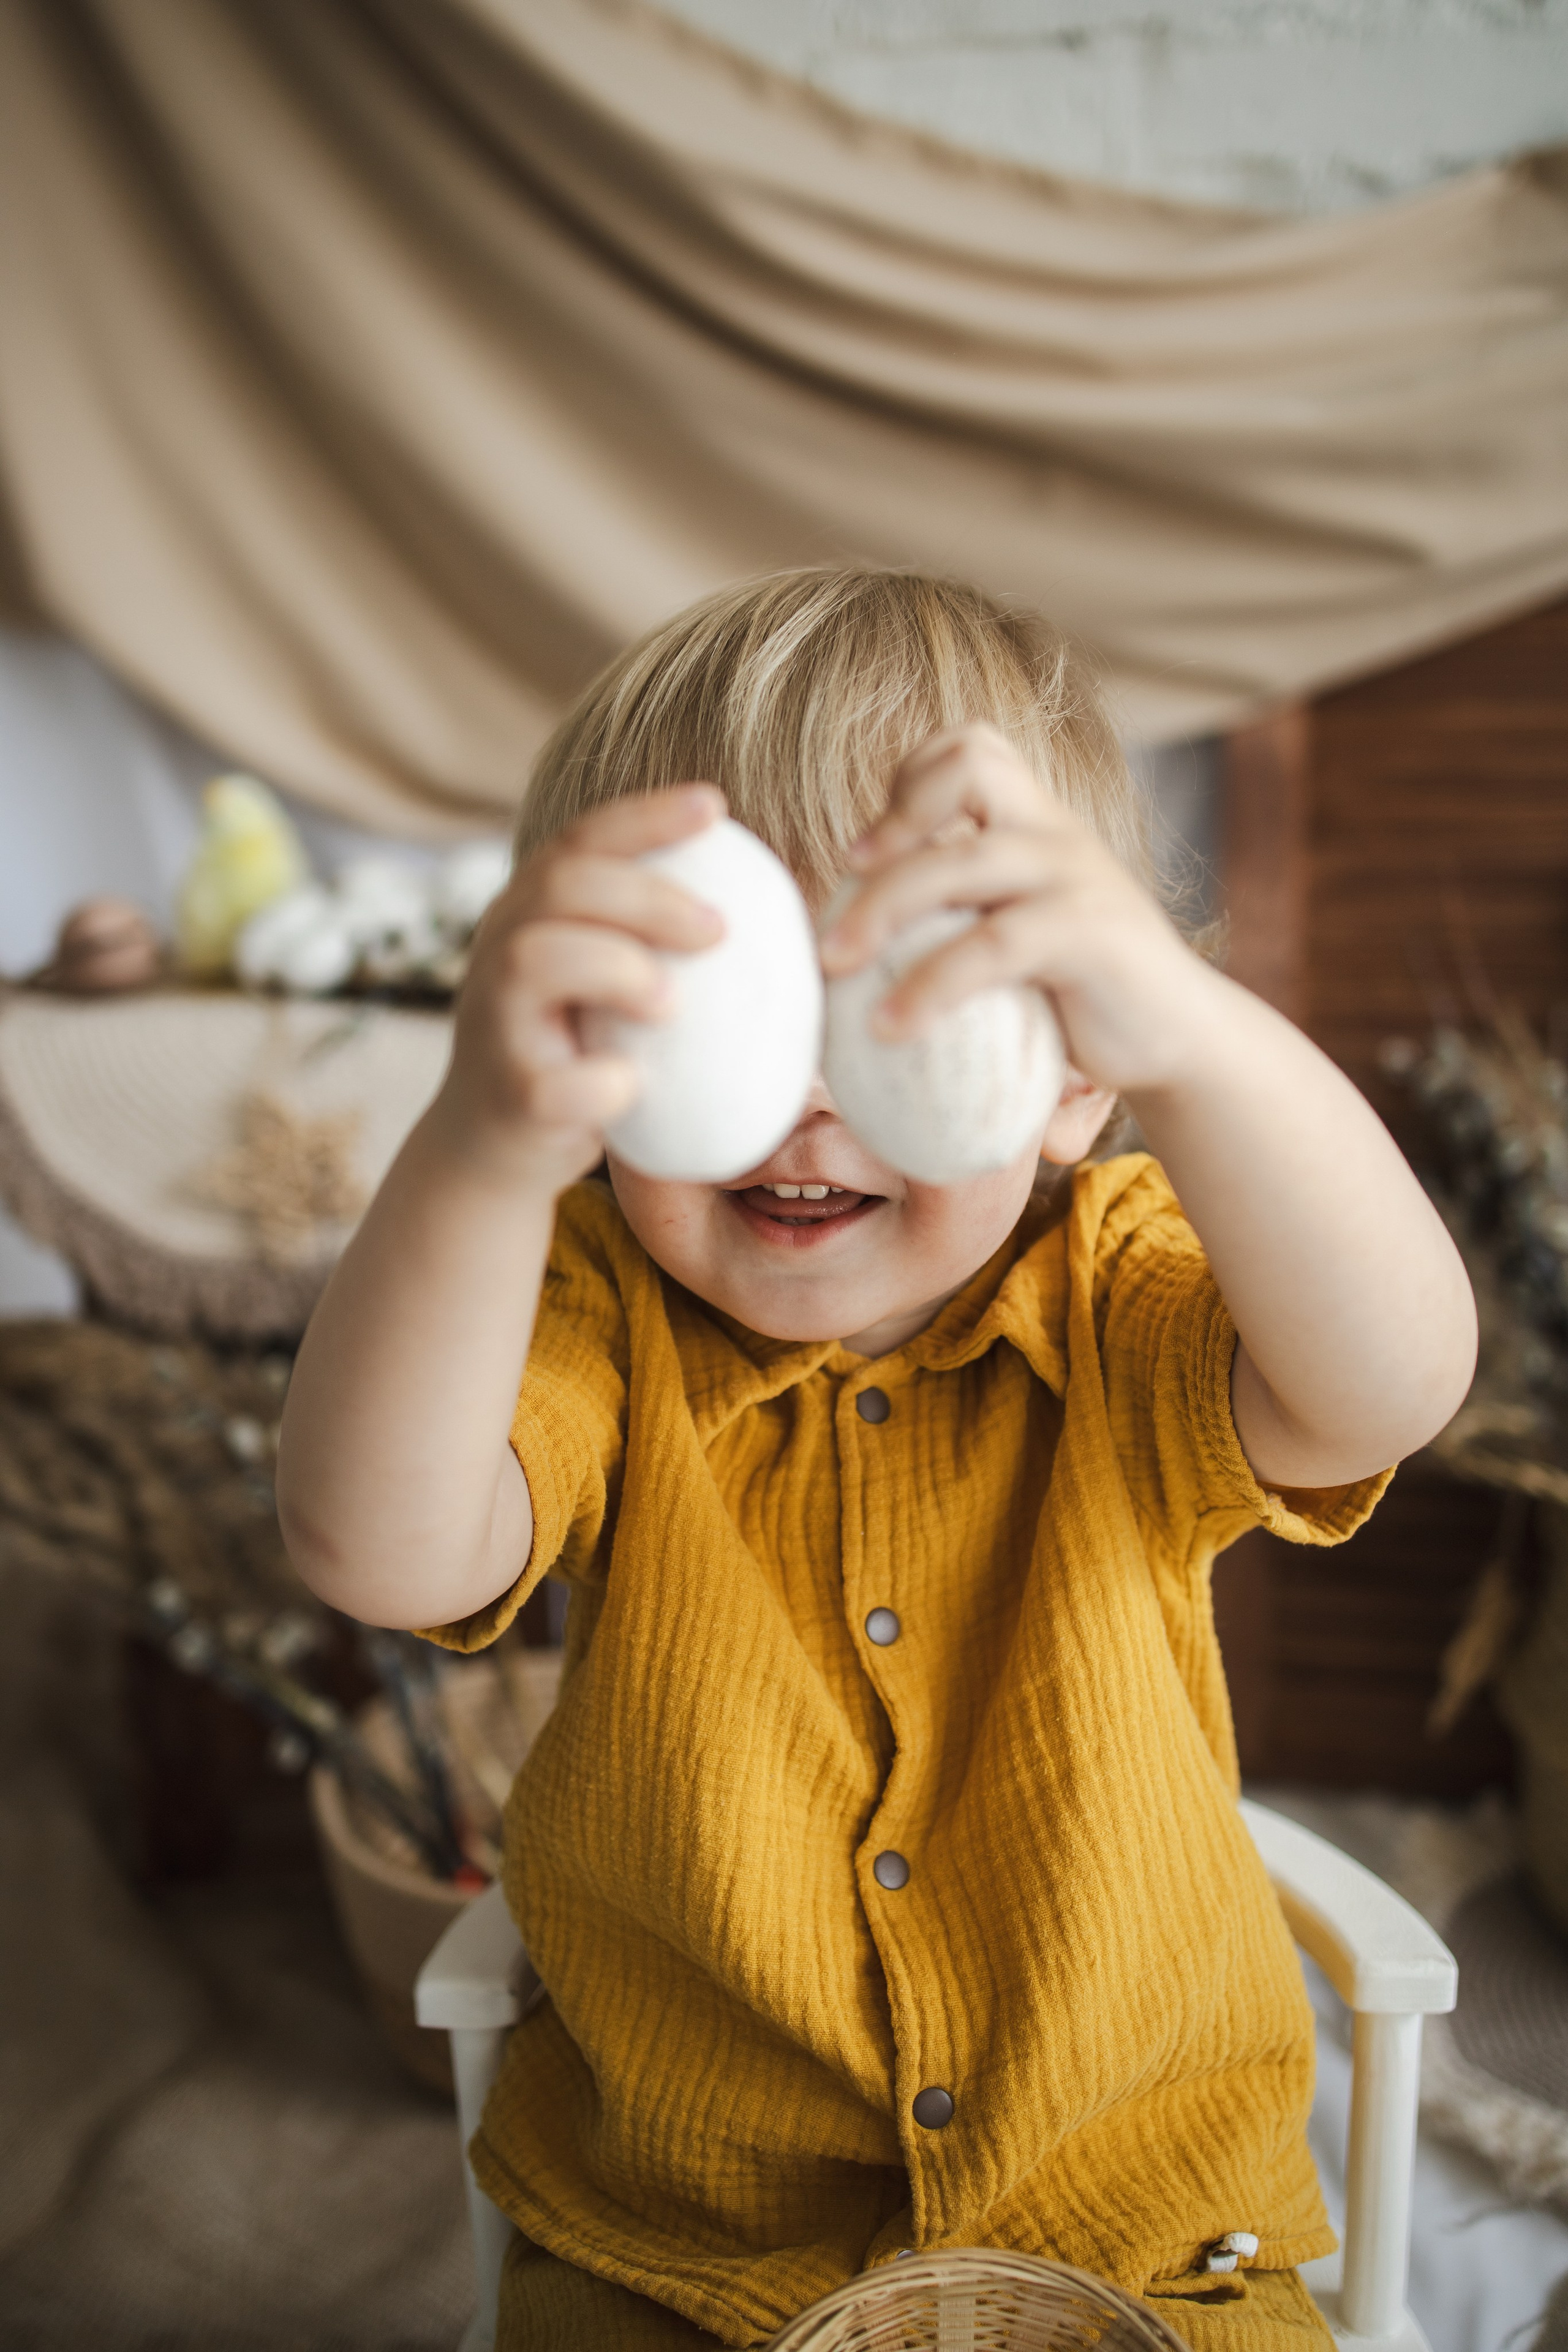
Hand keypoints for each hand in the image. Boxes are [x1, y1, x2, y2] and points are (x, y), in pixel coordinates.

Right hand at [433, 786, 725, 1190]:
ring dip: (618, 968)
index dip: (646, 816)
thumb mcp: (606, 982)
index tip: (714, 806)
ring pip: (537, 957)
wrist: (494, 1149)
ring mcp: (495, 1022)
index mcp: (531, 910)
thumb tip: (772, 911)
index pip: (583, 840)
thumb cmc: (577, 1050)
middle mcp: (501, 949)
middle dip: (649, 897)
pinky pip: (553, 1082)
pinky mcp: (511, 1097)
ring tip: (671, 1005)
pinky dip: (603, 1081)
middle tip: (719, 930)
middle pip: (563, 885)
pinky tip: (634, 1085)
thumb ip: (652, 940)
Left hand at [818, 724, 1218, 1098]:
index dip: (906, 784)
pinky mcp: (1088, 932)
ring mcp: (1075, 875)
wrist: (1176, 1037)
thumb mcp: (1017, 926)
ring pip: (962, 862)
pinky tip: (891, 1028)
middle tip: (830, 927)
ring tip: (835, 969)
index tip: (862, 857)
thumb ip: (962, 905)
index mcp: (1037, 820)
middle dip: (882, 842)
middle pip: (962, 776)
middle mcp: (1056, 831)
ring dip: (882, 912)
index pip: (969, 746)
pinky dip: (930, 985)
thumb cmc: (1079, 990)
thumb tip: (849, 927)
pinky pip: (992, 945)